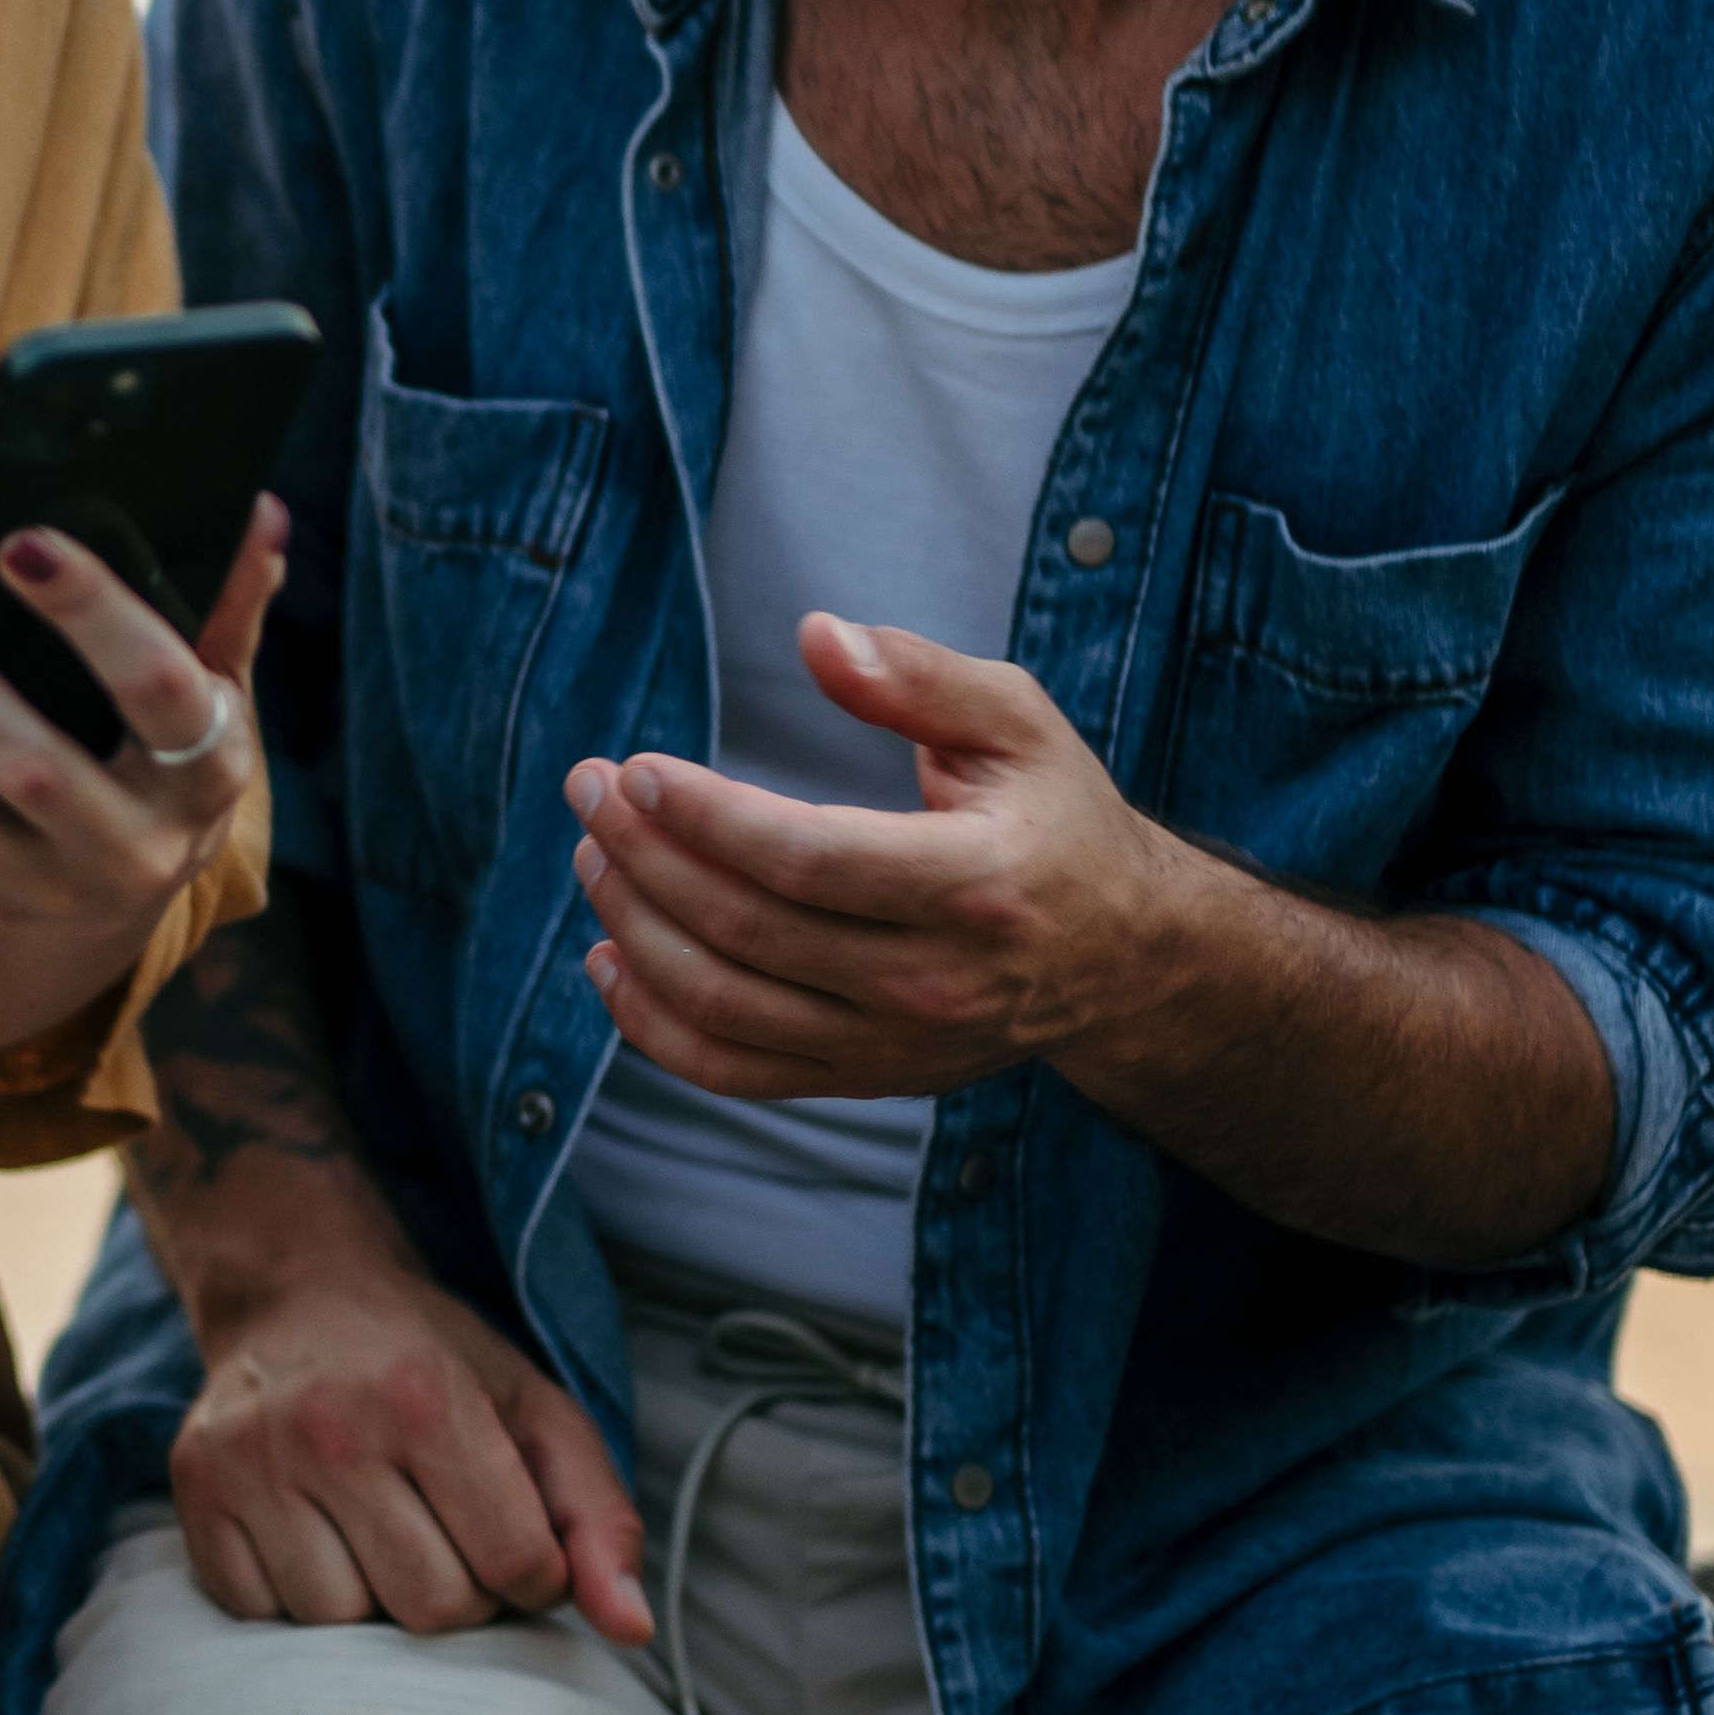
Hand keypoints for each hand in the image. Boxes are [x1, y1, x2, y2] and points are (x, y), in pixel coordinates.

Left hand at [0, 497, 278, 935]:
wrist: (127, 881)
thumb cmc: (165, 745)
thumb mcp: (213, 684)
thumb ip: (226, 602)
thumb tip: (257, 508)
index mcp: (205, 776)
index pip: (157, 689)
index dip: (91, 612)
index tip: (18, 541)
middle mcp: (132, 849)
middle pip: (31, 768)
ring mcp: (46, 891)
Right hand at [165, 1238, 651, 1641]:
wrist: (299, 1292)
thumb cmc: (431, 1364)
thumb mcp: (536, 1413)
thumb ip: (599, 1519)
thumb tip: (631, 1628)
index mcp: (428, 1399)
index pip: (518, 1568)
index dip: (531, 1572)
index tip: (510, 1532)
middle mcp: (331, 1427)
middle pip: (432, 1609)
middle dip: (458, 1591)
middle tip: (440, 1529)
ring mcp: (252, 1460)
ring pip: (341, 1622)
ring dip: (371, 1597)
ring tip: (372, 1529)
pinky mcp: (194, 1489)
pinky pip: (259, 1614)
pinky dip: (293, 1596)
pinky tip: (310, 1533)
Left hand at [570, 612, 1214, 1100]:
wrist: (1123, 961)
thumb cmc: (1057, 819)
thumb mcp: (1019, 724)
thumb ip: (919, 675)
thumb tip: (815, 635)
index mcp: (976, 886)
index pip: (807, 860)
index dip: (705, 817)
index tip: (637, 768)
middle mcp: (934, 983)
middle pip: (747, 931)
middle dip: (645, 855)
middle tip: (590, 788)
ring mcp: (894, 1045)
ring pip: (724, 1006)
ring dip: (635, 928)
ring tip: (593, 854)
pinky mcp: (863, 1079)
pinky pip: (733, 1071)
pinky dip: (652, 1025)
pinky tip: (609, 956)